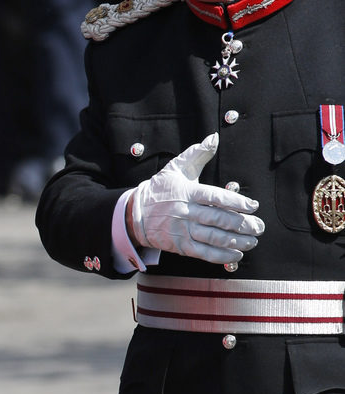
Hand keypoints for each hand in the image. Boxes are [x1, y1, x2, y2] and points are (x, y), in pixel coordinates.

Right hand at [129, 134, 264, 264]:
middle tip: (259, 227)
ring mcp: (183, 231)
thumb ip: (197, 153)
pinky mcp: (180, 246)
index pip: (216, 198)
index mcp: (188, 192)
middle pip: (218, 219)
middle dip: (242, 225)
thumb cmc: (160, 189)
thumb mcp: (176, 168)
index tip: (252, 206)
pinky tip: (236, 255)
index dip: (236, 202)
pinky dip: (221, 256)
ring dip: (236, 241)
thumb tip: (214, 138)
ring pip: (214, 238)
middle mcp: (186, 212)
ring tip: (252, 241)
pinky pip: (204, 253)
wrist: (134, 214)